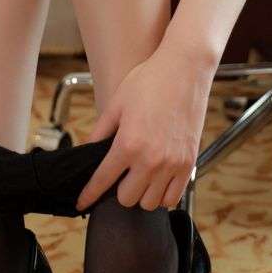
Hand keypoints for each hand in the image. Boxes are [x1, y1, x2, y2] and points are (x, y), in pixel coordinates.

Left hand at [74, 44, 214, 211]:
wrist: (185, 69)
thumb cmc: (150, 80)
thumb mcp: (117, 103)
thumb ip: (100, 132)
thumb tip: (89, 151)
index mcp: (128, 144)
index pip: (102, 181)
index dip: (89, 195)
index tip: (82, 203)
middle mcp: (151, 159)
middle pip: (126, 199)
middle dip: (118, 190)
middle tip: (120, 174)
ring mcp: (172, 164)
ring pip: (150, 203)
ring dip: (141, 193)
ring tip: (139, 177)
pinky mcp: (189, 162)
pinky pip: (173, 197)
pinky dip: (162, 194)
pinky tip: (157, 180)